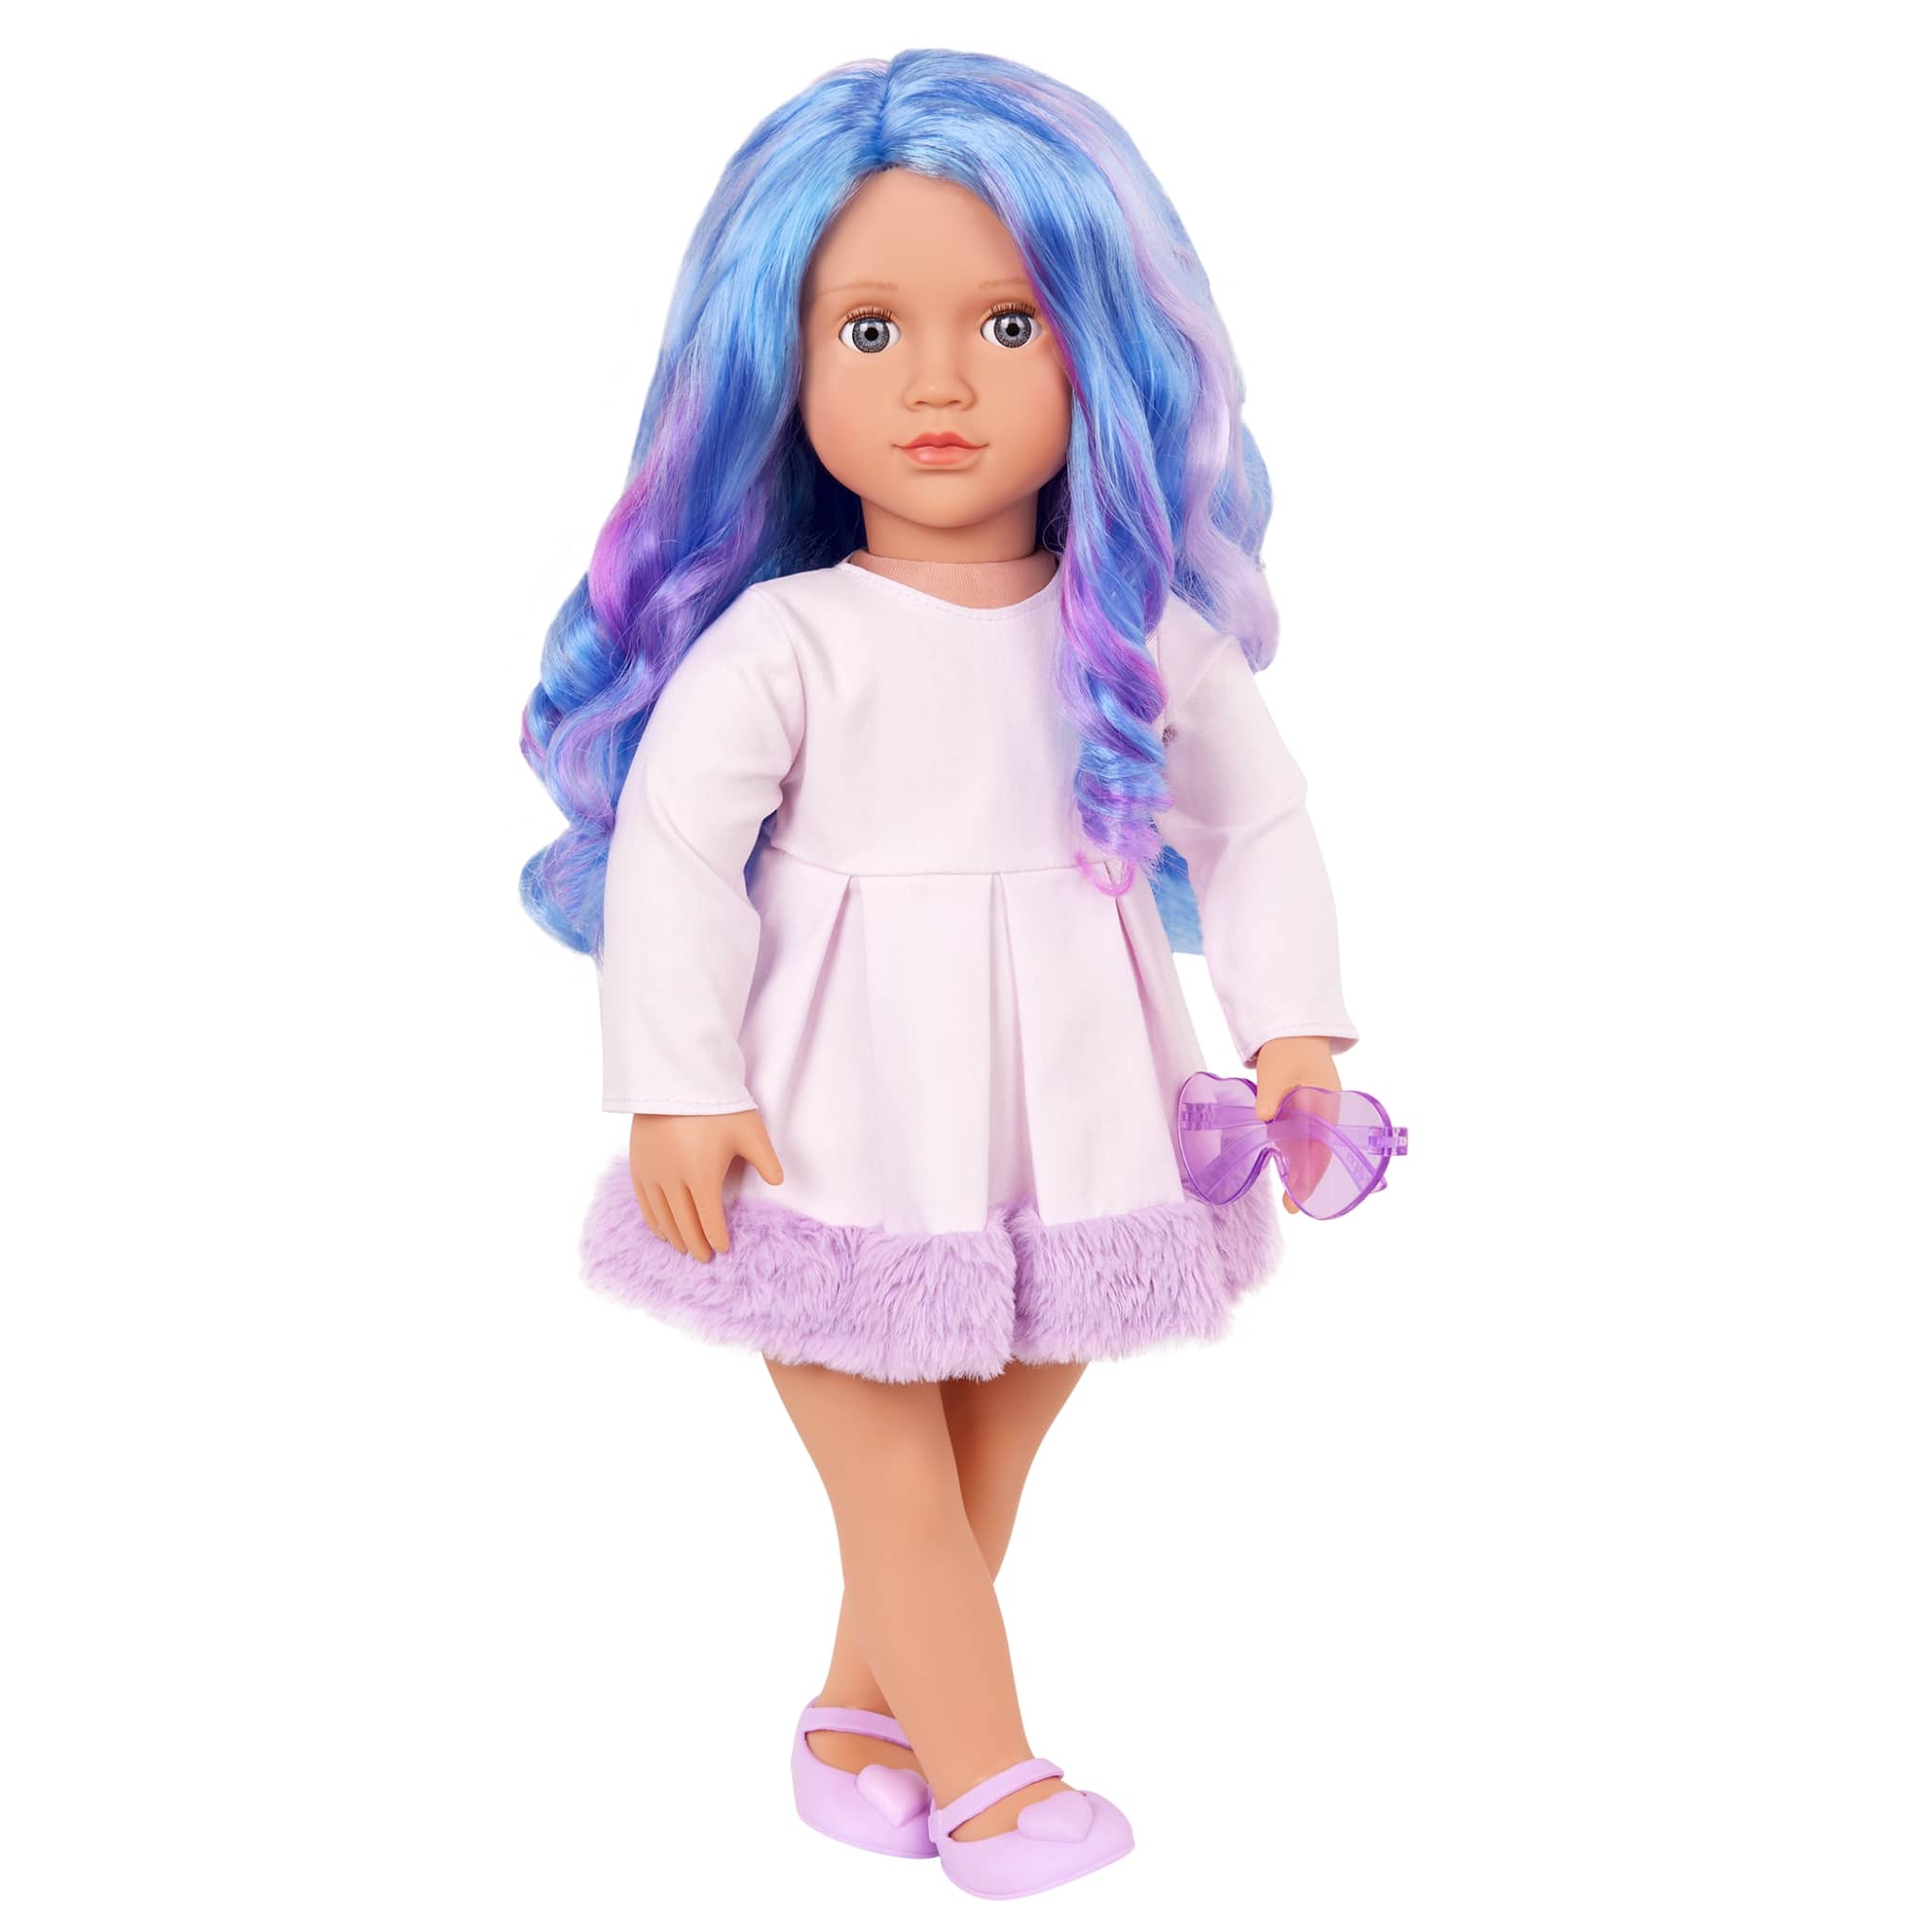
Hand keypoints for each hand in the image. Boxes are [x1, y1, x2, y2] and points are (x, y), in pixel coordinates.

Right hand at [628, 1109, 784, 1262]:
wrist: (676, 1079)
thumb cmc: (717, 1105)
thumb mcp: (749, 1130)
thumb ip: (765, 1159)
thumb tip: (778, 1182)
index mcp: (702, 1176)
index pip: (709, 1219)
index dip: (716, 1237)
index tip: (723, 1249)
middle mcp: (673, 1180)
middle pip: (684, 1223)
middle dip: (696, 1244)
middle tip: (704, 1258)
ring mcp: (652, 1173)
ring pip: (662, 1217)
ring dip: (674, 1236)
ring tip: (684, 1248)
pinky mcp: (638, 1164)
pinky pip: (644, 1202)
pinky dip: (654, 1221)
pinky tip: (661, 1230)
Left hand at [1252, 1035, 1340, 1215]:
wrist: (1295, 1035)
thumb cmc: (1288, 1052)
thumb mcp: (1277, 1071)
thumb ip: (1270, 1094)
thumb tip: (1263, 1116)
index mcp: (1325, 1105)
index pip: (1322, 1146)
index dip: (1313, 1171)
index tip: (1302, 1191)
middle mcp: (1324, 1115)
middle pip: (1318, 1154)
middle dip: (1306, 1181)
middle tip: (1292, 1208)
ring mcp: (1315, 1116)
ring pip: (1310, 1150)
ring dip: (1300, 1173)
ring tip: (1288, 1200)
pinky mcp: (1303, 1116)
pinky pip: (1301, 1141)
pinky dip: (1294, 1157)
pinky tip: (1284, 1172)